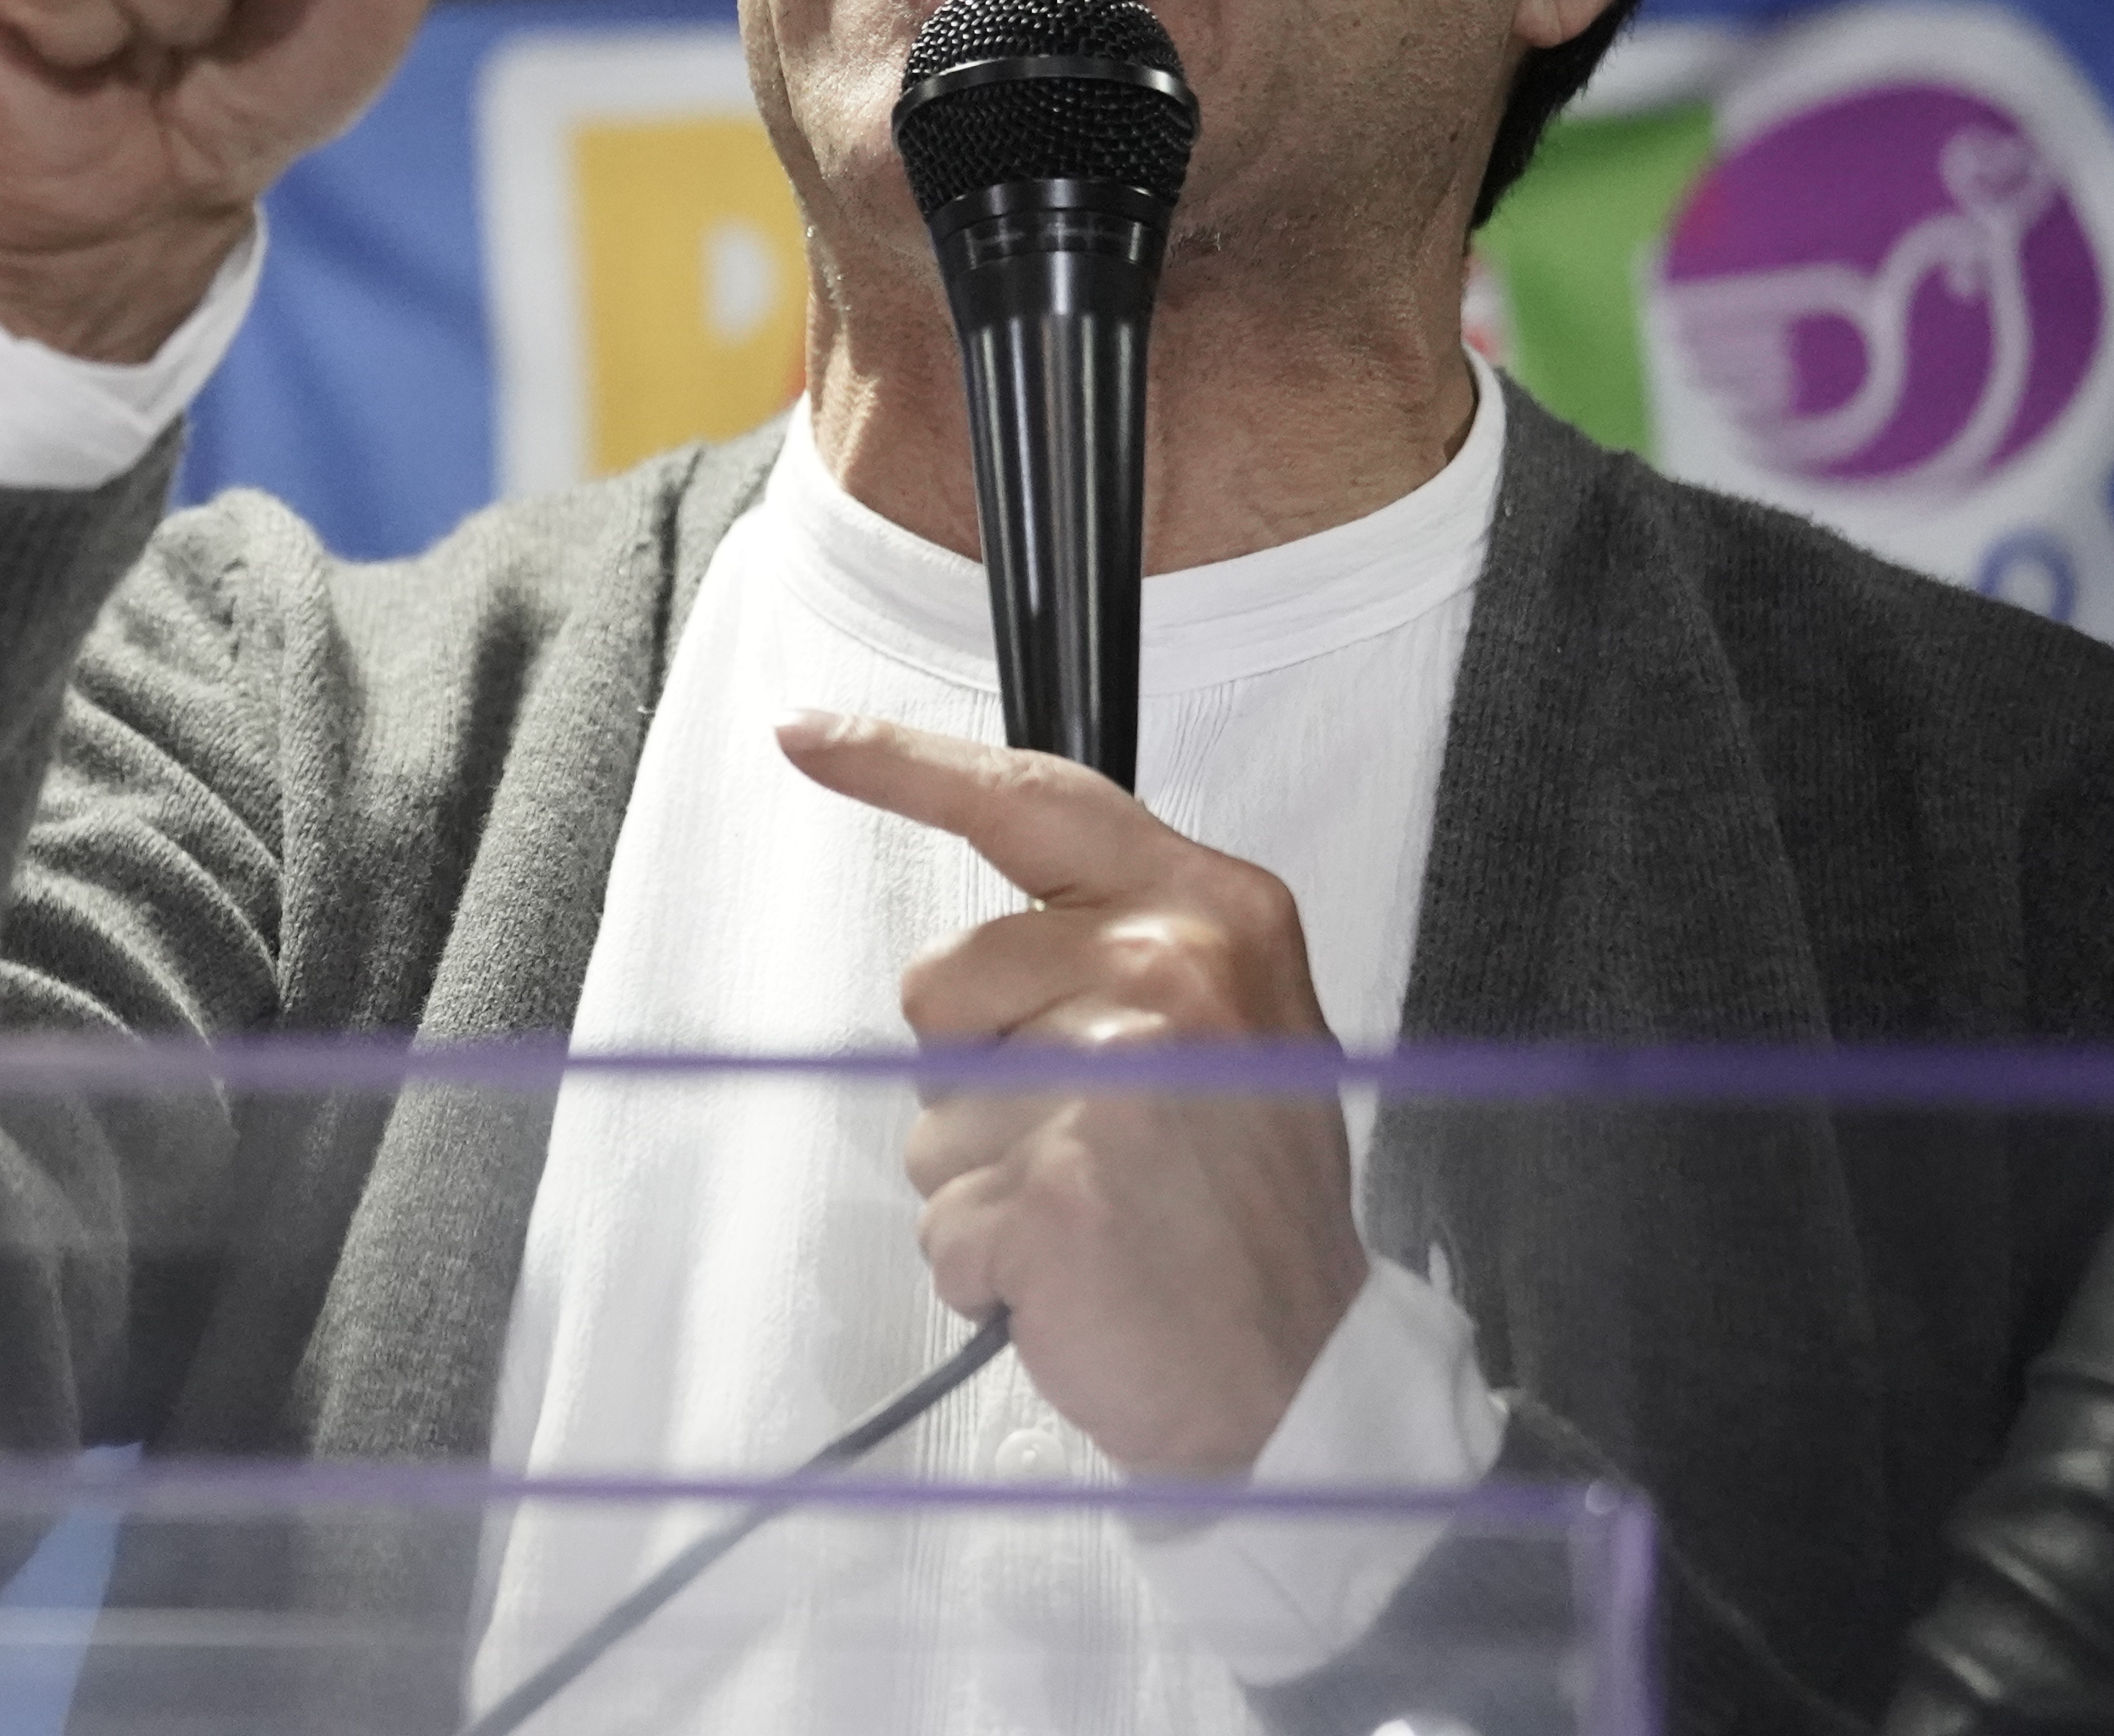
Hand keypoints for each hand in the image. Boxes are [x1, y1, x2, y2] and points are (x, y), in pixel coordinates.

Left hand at [779, 711, 1365, 1478]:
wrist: (1305, 1378)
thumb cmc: (1248, 1211)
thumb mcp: (1231, 1030)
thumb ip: (1115, 953)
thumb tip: (980, 947)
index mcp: (1212, 913)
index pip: (1029, 804)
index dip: (900, 765)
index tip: (808, 735)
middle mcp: (1165, 972)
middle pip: (942, 985)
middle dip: (981, 1074)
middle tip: (1097, 1141)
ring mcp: (1110, 1077)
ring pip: (930, 1106)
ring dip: (984, 1175)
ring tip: (1098, 1210)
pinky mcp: (1052, 1185)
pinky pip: (939, 1211)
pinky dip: (983, 1260)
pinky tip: (1073, 1272)